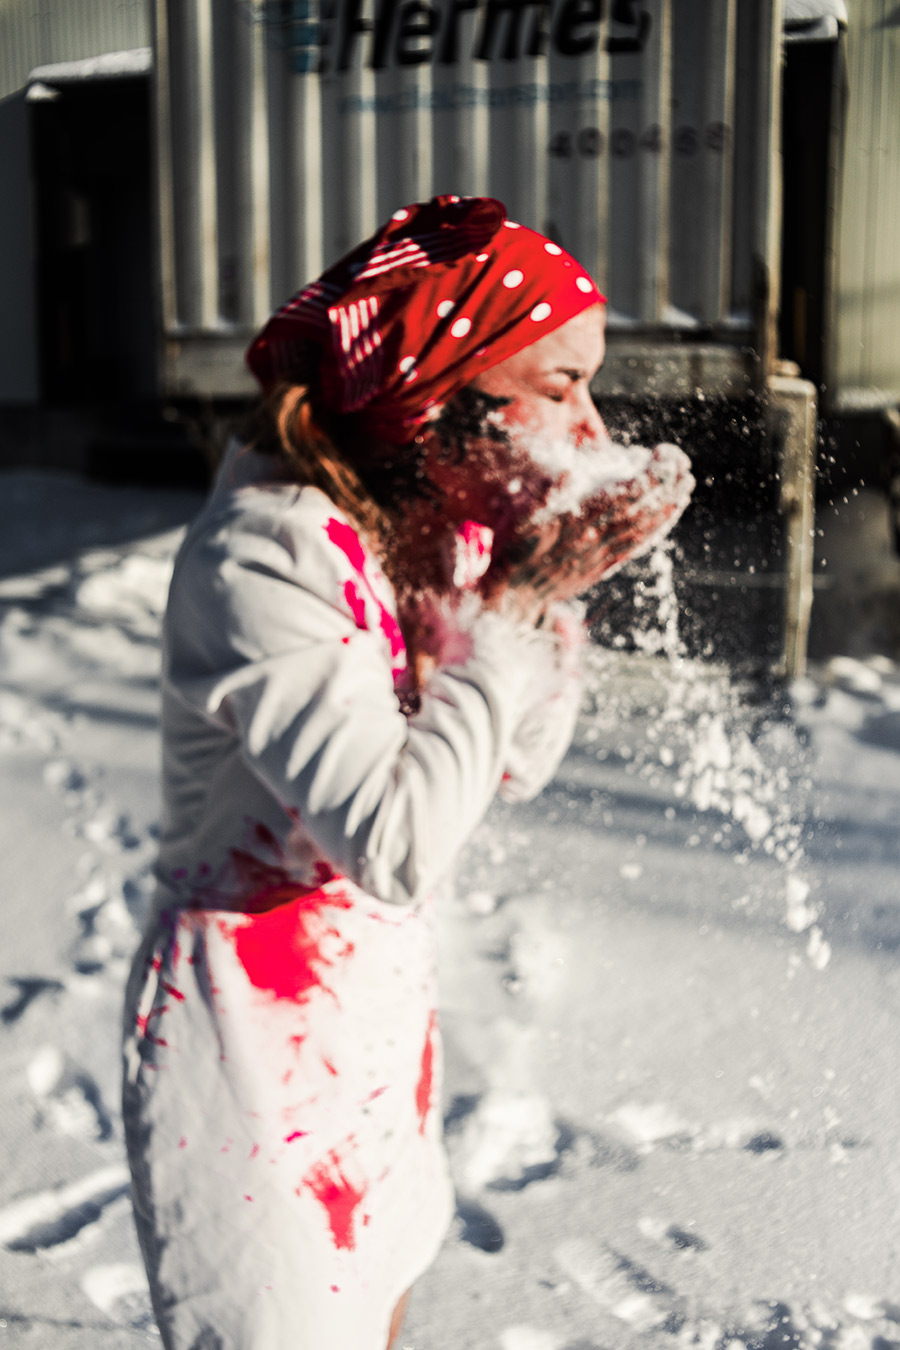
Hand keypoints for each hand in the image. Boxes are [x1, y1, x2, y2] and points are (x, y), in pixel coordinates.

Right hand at [488, 442, 693, 617]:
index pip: (623, 495)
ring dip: (668, 508)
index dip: (649, 476)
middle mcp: (595, 540)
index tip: (663, 455)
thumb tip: (568, 472)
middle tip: (685, 465)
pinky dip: (654, 530)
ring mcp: (601, 555)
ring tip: (687, 486)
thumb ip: (542, 495)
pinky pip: (634, 547)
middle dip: (666, 488)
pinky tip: (667, 517)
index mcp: (578, 522)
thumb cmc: (512, 551)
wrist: (513, 596)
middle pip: (640, 510)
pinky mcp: (601, 568)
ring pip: (642, 529)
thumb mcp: (518, 519)